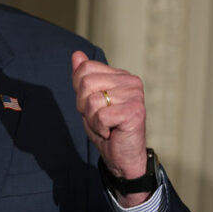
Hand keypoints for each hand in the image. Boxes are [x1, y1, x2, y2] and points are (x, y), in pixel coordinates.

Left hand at [71, 51, 150, 205]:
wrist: (121, 157)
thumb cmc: (106, 128)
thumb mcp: (88, 101)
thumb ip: (83, 78)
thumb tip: (76, 54)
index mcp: (121, 75)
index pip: (85, 69)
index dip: (79, 90)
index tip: (92, 106)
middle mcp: (132, 82)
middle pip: (86, 83)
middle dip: (83, 105)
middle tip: (99, 118)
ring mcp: (135, 96)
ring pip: (92, 100)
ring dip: (92, 118)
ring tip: (106, 125)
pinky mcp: (135, 112)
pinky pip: (100, 115)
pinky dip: (99, 127)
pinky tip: (112, 132)